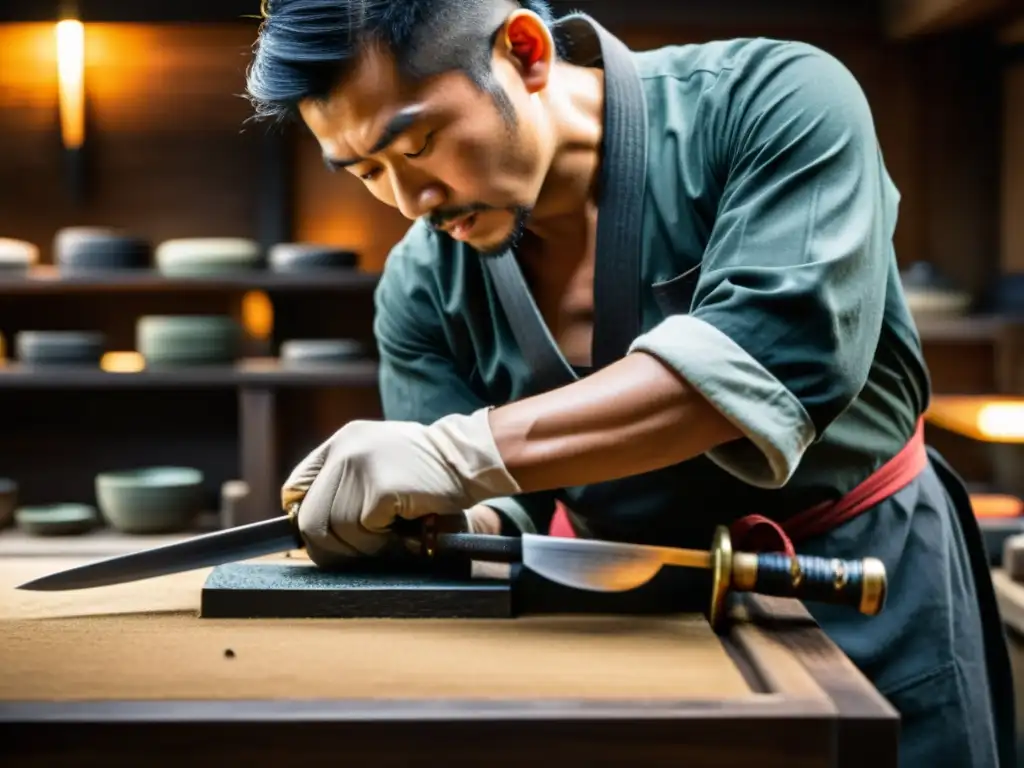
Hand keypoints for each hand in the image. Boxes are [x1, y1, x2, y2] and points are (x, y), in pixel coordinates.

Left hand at [281, 408, 520, 566]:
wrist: (470, 459)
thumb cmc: (429, 470)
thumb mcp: (381, 461)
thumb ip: (349, 481)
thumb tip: (314, 528)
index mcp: (342, 441)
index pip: (295, 487)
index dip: (303, 518)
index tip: (323, 536)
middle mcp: (344, 450)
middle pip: (310, 518)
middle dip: (331, 546)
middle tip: (360, 554)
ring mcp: (360, 467)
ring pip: (335, 530)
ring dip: (361, 548)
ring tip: (388, 543)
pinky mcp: (380, 488)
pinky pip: (363, 533)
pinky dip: (381, 545)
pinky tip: (402, 536)